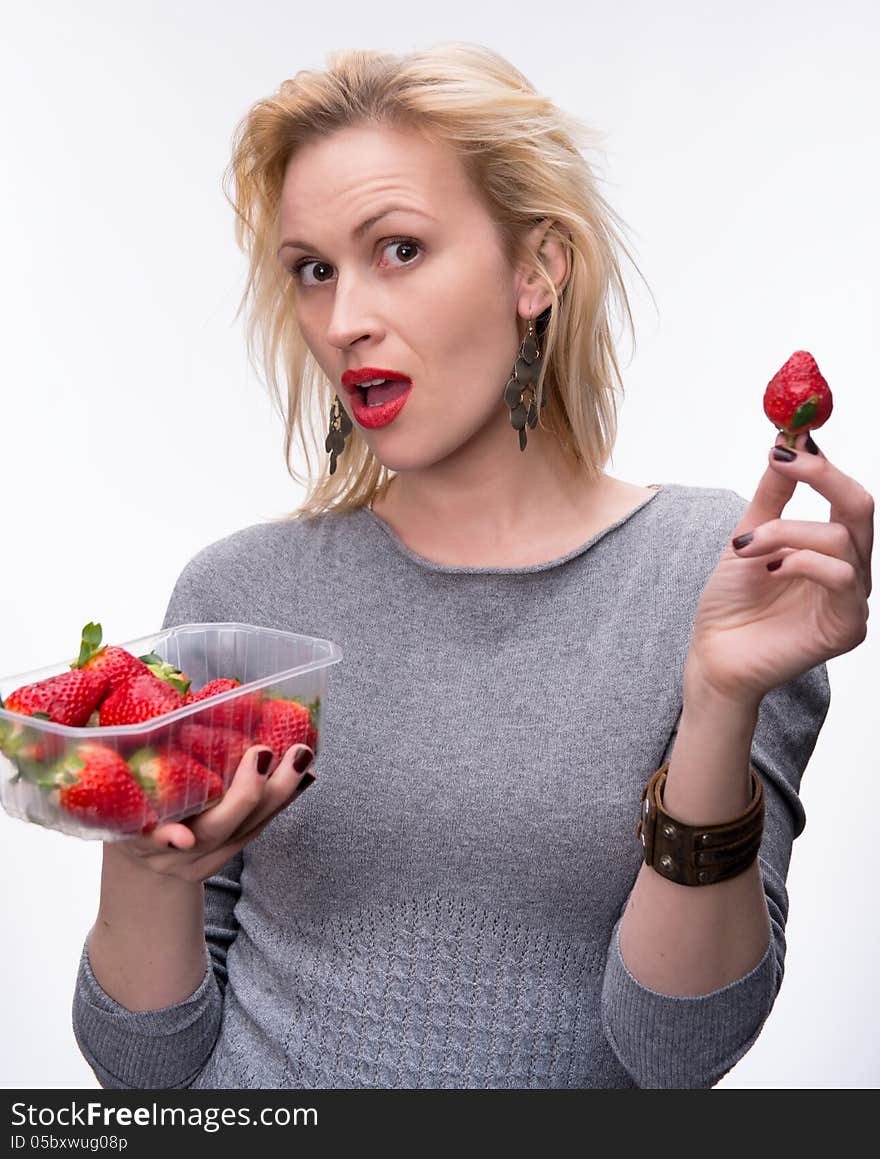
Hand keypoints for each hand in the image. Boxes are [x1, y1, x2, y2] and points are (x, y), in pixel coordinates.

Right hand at [107, 742, 314, 883]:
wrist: (143, 865)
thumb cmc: (127, 811)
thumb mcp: (119, 790)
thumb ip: (127, 763)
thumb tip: (167, 706)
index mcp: (137, 837)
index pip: (150, 840)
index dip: (167, 838)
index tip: (184, 837)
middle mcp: (172, 856)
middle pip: (214, 832)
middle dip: (244, 796)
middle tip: (262, 754)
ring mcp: (204, 861)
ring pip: (247, 830)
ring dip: (278, 793)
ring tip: (300, 756)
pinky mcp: (228, 856)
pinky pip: (260, 828)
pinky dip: (284, 800)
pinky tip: (305, 776)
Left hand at [683, 430, 872, 706]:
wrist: (713, 654)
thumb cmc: (731, 602)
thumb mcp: (747, 537)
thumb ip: (771, 497)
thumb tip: (785, 443)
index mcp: (830, 547)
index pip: (844, 494)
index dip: (821, 464)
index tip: (789, 439)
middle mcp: (849, 569)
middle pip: (860, 506)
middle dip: (823, 476)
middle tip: (787, 460)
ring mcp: (852, 598)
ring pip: (840, 539)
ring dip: (786, 533)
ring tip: (747, 549)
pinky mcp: (847, 626)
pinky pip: (841, 577)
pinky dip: (803, 563)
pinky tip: (772, 571)